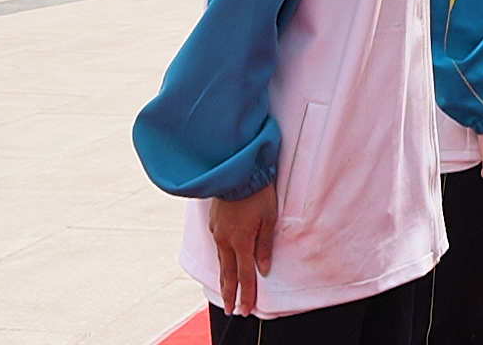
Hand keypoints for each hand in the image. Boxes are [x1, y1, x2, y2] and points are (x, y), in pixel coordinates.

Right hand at [209, 183, 275, 315]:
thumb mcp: (269, 219)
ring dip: (224, 279)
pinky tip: (224, 264)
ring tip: (226, 293)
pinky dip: (221, 260)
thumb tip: (262, 269)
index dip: (245, 294)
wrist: (237, 172)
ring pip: (221, 261)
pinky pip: (218, 247)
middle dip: (230, 293)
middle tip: (231, 310)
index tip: (245, 309)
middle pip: (228, 274)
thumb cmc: (258, 194)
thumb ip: (264, 246)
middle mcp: (225, 240)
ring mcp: (217, 232)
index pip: (244, 275)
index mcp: (241, 241)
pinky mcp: (213, 224)